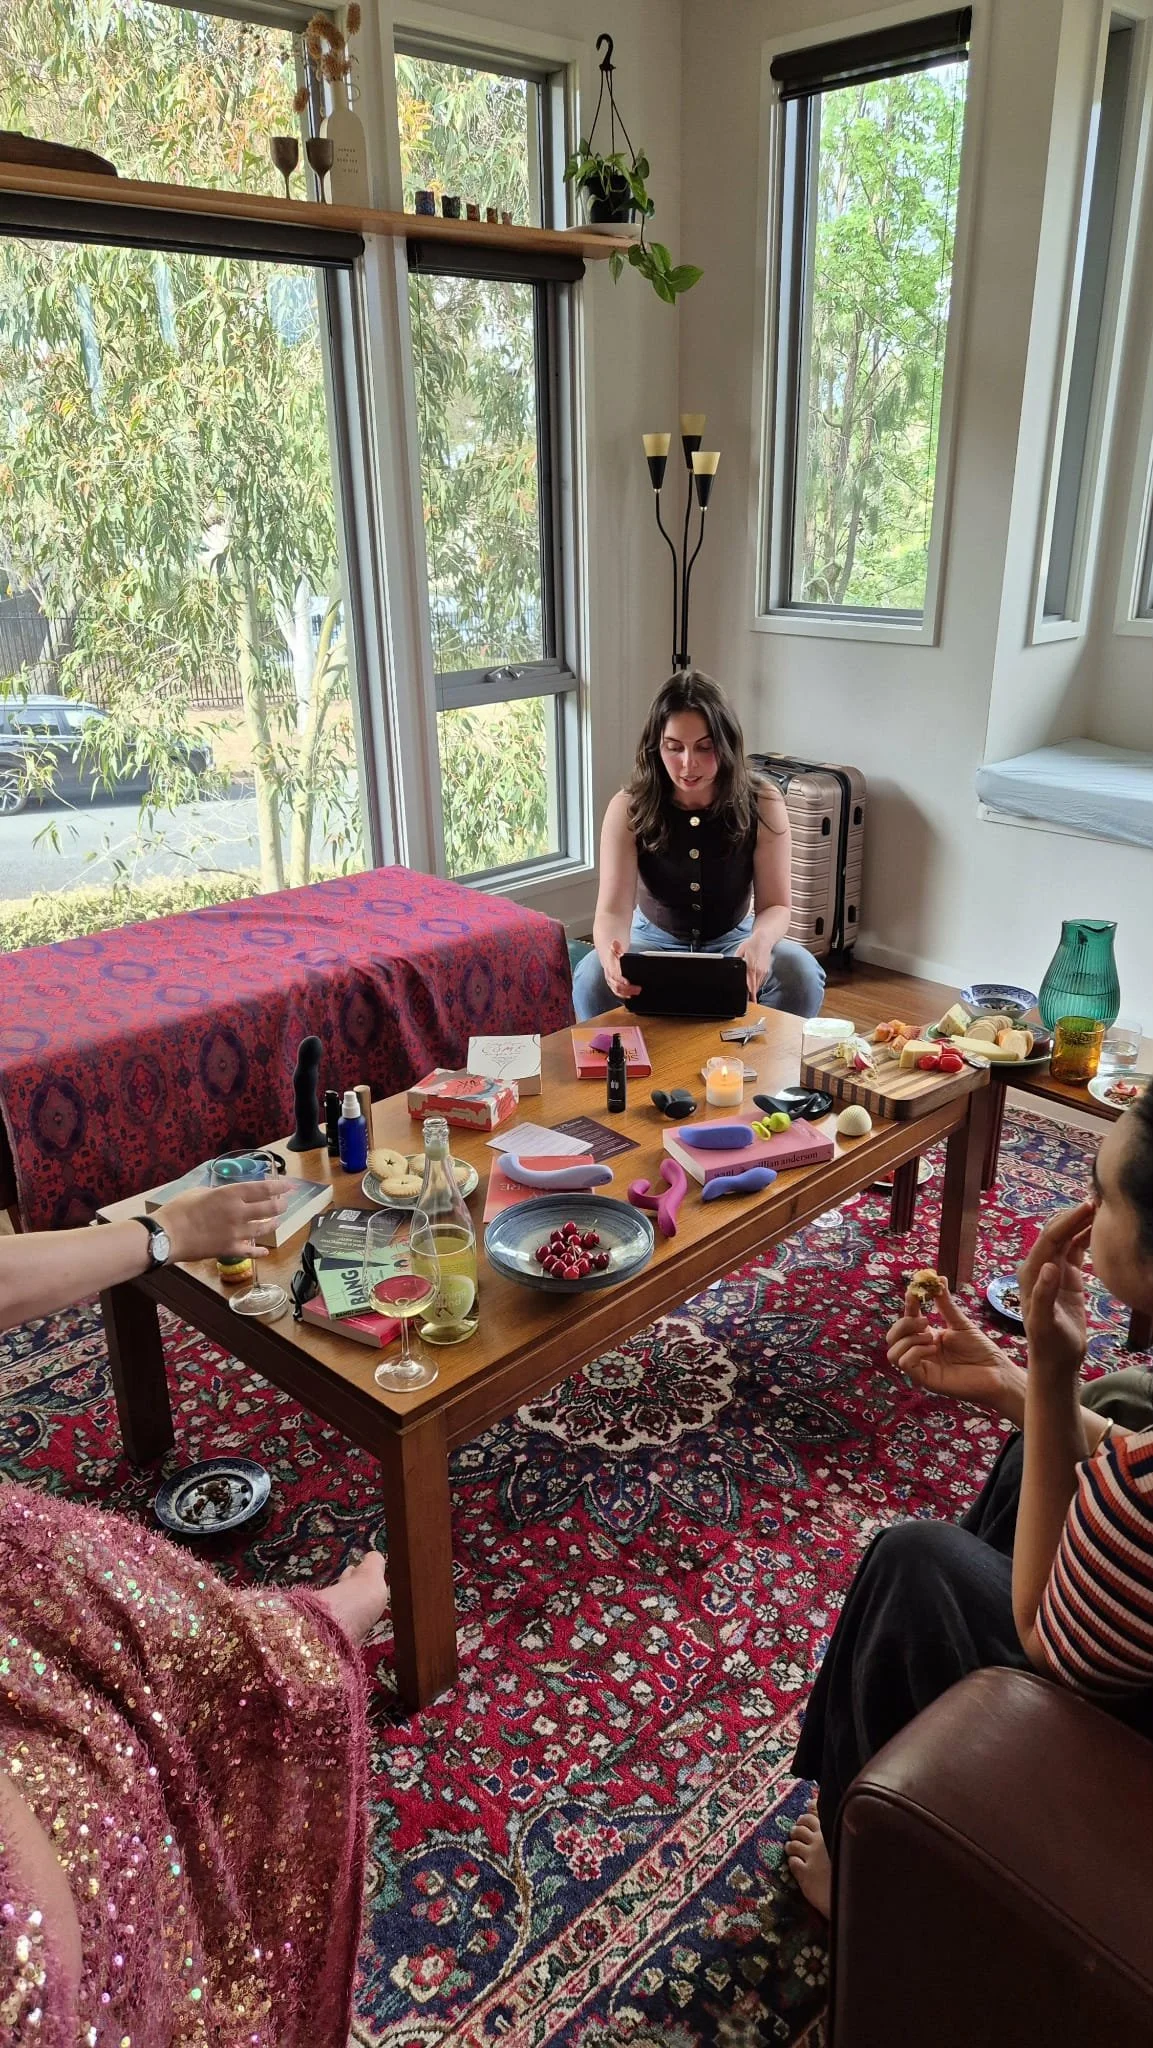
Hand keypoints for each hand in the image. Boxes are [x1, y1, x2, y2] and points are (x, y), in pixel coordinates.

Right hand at [158, 1181, 290, 1262]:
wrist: (167, 1235)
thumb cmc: (179, 1210)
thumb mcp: (200, 1192)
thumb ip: (219, 1193)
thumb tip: (227, 1196)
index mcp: (231, 1194)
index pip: (264, 1189)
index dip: (280, 1188)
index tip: (289, 1186)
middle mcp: (239, 1212)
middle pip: (270, 1208)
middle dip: (281, 1205)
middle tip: (284, 1204)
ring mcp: (236, 1232)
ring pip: (265, 1229)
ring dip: (273, 1224)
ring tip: (276, 1222)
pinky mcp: (230, 1249)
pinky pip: (251, 1251)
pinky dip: (260, 1251)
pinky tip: (264, 1251)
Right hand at [603, 939, 640, 1000]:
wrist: (608, 958)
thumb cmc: (614, 954)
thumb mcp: (615, 949)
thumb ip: (616, 947)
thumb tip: (615, 942)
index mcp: (610, 968)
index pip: (614, 976)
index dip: (621, 980)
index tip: (628, 982)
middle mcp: (609, 976)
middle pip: (617, 986)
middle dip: (627, 989)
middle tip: (638, 989)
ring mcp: (611, 982)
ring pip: (617, 991)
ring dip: (627, 993)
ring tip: (637, 992)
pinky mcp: (613, 986)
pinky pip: (618, 993)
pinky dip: (624, 995)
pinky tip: (631, 995)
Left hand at [734, 933, 772, 1000]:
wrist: (764, 940)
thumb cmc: (751, 945)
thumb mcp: (740, 951)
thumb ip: (736, 961)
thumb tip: (732, 969)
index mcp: (752, 966)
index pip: (750, 983)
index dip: (749, 994)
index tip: (749, 1001)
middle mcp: (760, 970)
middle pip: (755, 987)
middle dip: (750, 995)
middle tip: (746, 1001)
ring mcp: (764, 971)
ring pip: (758, 986)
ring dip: (753, 990)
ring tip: (748, 995)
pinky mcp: (766, 972)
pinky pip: (760, 982)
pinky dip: (756, 985)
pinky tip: (751, 985)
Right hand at [886, 1282, 1022, 1416]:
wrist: (996, 1372)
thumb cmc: (980, 1349)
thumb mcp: (960, 1323)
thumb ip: (945, 1304)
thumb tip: (939, 1278)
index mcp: (927, 1337)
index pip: (907, 1320)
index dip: (908, 1305)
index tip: (914, 1292)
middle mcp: (920, 1351)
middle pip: (892, 1337)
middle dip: (904, 1324)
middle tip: (925, 1321)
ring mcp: (922, 1366)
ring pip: (893, 1352)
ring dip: (909, 1340)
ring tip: (932, 1338)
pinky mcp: (925, 1379)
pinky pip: (904, 1363)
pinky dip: (915, 1352)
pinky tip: (933, 1349)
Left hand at [1019, 1203, 1092, 1382]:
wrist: (1055, 1362)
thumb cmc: (1048, 1344)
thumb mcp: (1044, 1323)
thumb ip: (1044, 1294)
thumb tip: (1050, 1266)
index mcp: (1032, 1273)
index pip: (1049, 1238)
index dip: (1068, 1220)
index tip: (1089, 1206)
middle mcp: (1040, 1267)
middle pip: (1057, 1232)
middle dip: (1075, 1215)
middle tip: (1100, 1199)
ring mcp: (1054, 1271)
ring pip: (1067, 1238)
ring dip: (1082, 1222)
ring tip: (1103, 1207)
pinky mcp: (1068, 1278)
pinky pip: (1076, 1250)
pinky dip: (1087, 1237)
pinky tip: (1101, 1228)